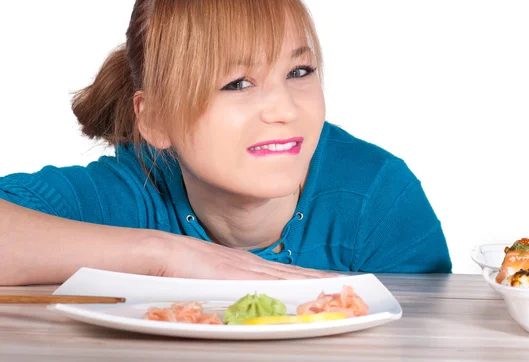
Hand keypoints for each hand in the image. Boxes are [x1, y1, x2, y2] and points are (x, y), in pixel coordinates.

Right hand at [145, 231, 338, 279]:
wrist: (163, 252)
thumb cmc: (181, 265)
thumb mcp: (212, 273)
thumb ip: (229, 283)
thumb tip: (243, 296)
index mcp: (246, 265)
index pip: (285, 272)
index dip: (308, 276)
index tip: (328, 280)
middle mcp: (252, 265)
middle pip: (293, 273)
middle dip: (319, 279)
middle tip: (345, 283)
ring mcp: (247, 269)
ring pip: (289, 276)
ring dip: (313, 281)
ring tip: (337, 285)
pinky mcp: (239, 276)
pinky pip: (273, 283)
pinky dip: (294, 285)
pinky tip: (308, 289)